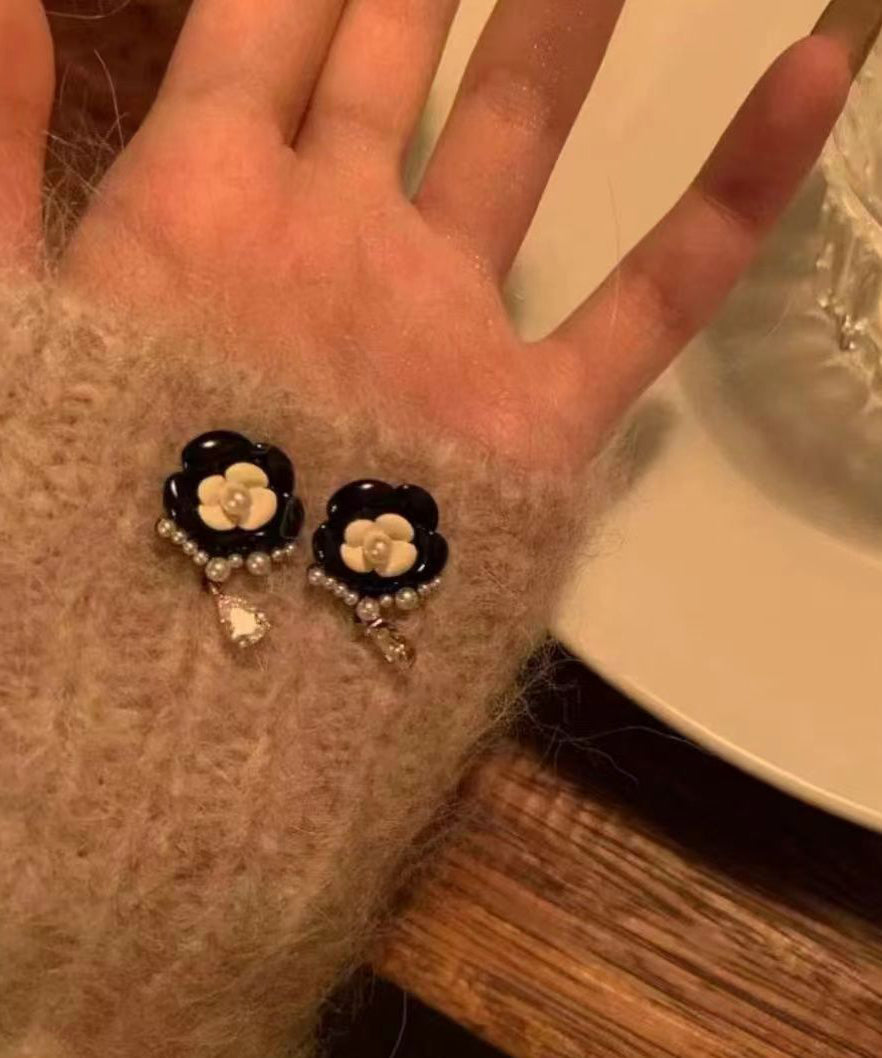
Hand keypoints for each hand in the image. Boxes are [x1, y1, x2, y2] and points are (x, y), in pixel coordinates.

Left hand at [0, 0, 870, 466]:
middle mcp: (335, 243)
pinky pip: (653, 294)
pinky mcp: (528, 420)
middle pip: (387, 58)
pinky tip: (813, 72)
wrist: (185, 707)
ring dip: (566, 28)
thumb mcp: (10, 314)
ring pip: (516, 138)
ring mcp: (441, 322)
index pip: (259, 26)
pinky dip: (735, 195)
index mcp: (208, 204)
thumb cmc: (81, 501)